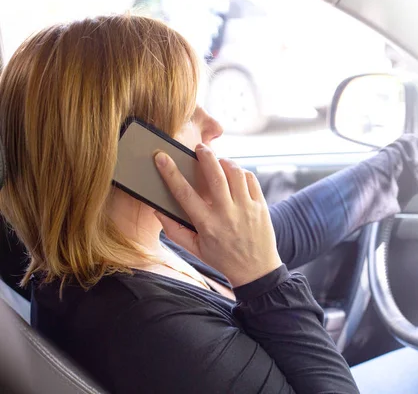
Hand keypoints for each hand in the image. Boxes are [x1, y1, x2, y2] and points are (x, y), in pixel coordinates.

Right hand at [153, 144, 281, 287]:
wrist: (256, 270)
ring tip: (217, 160)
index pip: (184, 193)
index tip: (161, 157)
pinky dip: (241, 172)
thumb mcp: (195, 249)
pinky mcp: (260, 206)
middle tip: (199, 147)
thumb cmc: (222, 258)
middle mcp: (227, 214)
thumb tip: (157, 210)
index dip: (170, 173)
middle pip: (214, 175)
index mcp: (207, 224)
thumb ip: (174, 230)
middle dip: (205, 155)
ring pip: (235, 173)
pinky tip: (234, 174)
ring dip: (224, 161)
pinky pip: (250, 179)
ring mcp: (246, 208)